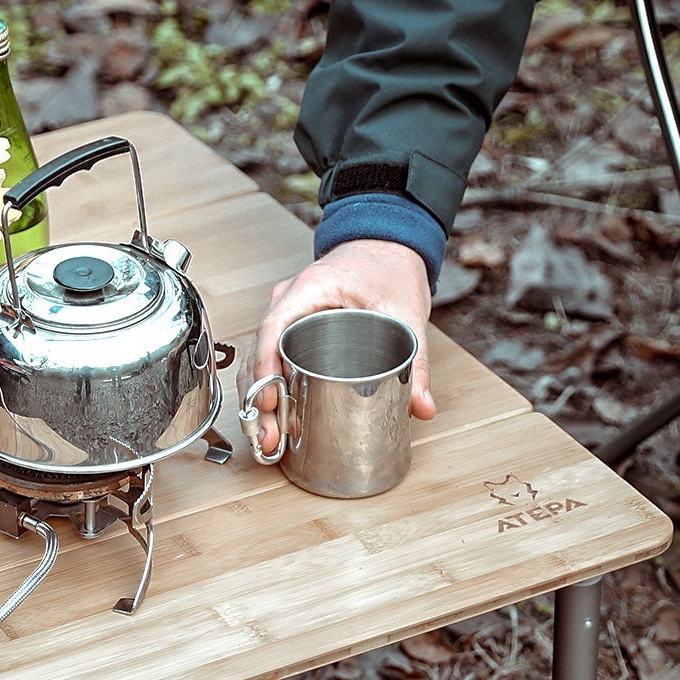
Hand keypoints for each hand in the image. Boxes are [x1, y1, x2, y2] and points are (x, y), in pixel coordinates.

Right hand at [241, 239, 435, 455]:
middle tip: (268, 435)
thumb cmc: (390, 267)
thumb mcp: (406, 314)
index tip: (269, 401)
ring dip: (257, 398)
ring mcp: (287, 313)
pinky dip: (266, 387)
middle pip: (258, 353)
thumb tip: (422, 408)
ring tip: (267, 436)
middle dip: (257, 398)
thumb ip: (417, 363)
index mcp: (310, 288)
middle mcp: (289, 300)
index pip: (272, 330)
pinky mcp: (292, 326)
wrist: (388, 243)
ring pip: (258, 359)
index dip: (264, 368)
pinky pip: (269, 356)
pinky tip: (271, 416)